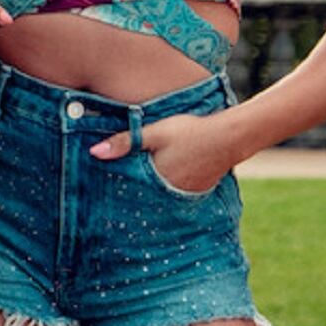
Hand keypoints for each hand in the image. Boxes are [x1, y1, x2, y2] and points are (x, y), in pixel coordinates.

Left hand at [91, 112, 241, 195]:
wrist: (230, 136)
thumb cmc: (190, 132)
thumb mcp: (154, 133)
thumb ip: (125, 142)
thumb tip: (94, 152)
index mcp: (156, 181)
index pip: (128, 188)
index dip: (114, 184)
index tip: (100, 185)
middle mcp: (170, 193)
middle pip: (143, 193)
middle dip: (129, 191)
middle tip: (113, 189)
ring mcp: (185, 194)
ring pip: (159, 193)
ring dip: (148, 189)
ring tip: (136, 185)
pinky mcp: (197, 190)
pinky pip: (175, 191)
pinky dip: (166, 186)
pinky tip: (162, 177)